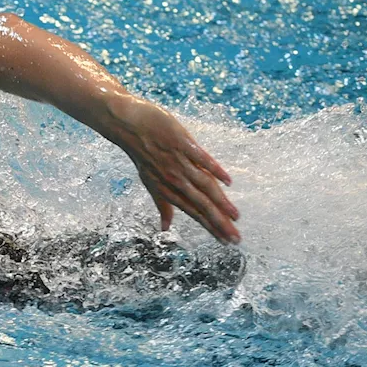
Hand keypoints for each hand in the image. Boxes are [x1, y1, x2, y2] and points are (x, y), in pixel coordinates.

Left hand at [107, 98, 240, 243]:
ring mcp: (179, 163)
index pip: (194, 213)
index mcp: (169, 190)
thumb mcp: (150, 183)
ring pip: (204, 186)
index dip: (210, 228)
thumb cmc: (142, 155)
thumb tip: (165, 228)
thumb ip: (162, 205)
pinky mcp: (183, 145)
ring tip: (235, 216)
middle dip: (219, 223)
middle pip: (202, 204)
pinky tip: (228, 181)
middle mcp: (175, 180)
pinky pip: (202, 159)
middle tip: (236, 238)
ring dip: (221, 202)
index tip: (226, 241)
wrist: (130, 126)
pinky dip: (215, 169)